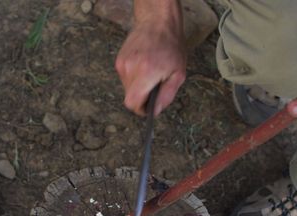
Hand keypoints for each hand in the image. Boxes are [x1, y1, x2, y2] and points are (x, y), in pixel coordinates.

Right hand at [115, 1, 185, 115]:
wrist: (157, 23)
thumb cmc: (171, 47)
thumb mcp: (178, 74)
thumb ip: (167, 95)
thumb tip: (156, 111)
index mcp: (146, 73)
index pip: (132, 103)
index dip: (141, 109)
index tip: (149, 106)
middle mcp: (130, 69)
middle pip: (129, 97)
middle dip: (142, 97)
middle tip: (155, 85)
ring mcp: (122, 64)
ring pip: (127, 88)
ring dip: (139, 86)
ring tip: (151, 72)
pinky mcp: (118, 60)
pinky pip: (125, 78)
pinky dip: (134, 76)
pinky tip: (144, 65)